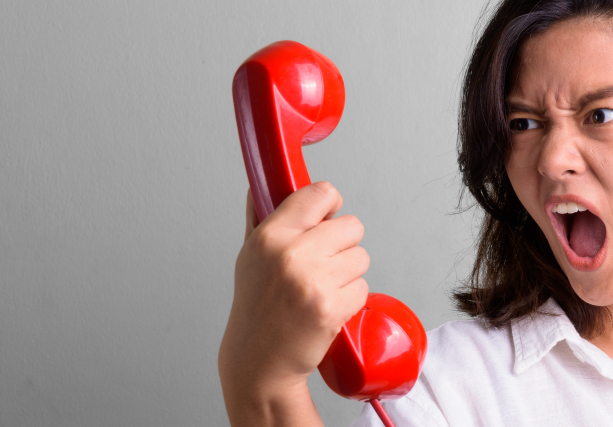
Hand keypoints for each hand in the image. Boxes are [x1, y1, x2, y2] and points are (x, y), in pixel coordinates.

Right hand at [219, 181, 368, 425]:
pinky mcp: (331, 307)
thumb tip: (265, 180)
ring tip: (321, 289)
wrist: (258, 360)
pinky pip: (363, 287)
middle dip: (344, 245)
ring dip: (348, 274)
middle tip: (322, 265)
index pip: (320, 193)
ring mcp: (313, 281)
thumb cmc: (256, 306)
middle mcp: (291, 254)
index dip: (330, 205)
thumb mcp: (249, 256)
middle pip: (352, 226)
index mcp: (270, 236)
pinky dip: (350, 299)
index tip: (326, 218)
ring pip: (362, 258)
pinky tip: (326, 307)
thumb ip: (261, 216)